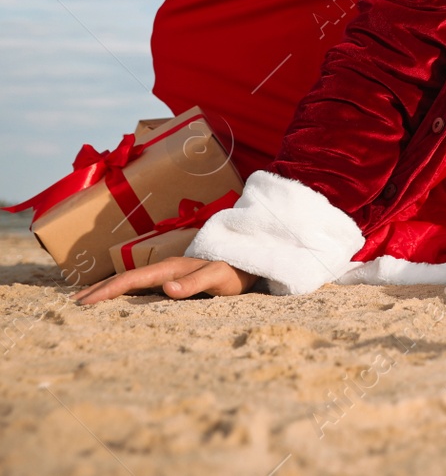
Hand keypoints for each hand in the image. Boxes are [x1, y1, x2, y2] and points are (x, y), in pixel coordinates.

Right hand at [72, 256, 260, 305]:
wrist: (252, 263)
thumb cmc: (235, 272)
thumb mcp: (218, 278)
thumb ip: (195, 283)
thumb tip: (166, 288)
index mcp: (171, 268)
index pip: (131, 280)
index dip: (106, 290)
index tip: (83, 302)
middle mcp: (166, 269)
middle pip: (126, 279)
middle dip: (99, 290)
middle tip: (73, 303)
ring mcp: (169, 274)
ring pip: (132, 282)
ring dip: (109, 290)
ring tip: (87, 300)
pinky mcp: (175, 279)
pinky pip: (144, 286)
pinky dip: (125, 292)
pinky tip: (119, 300)